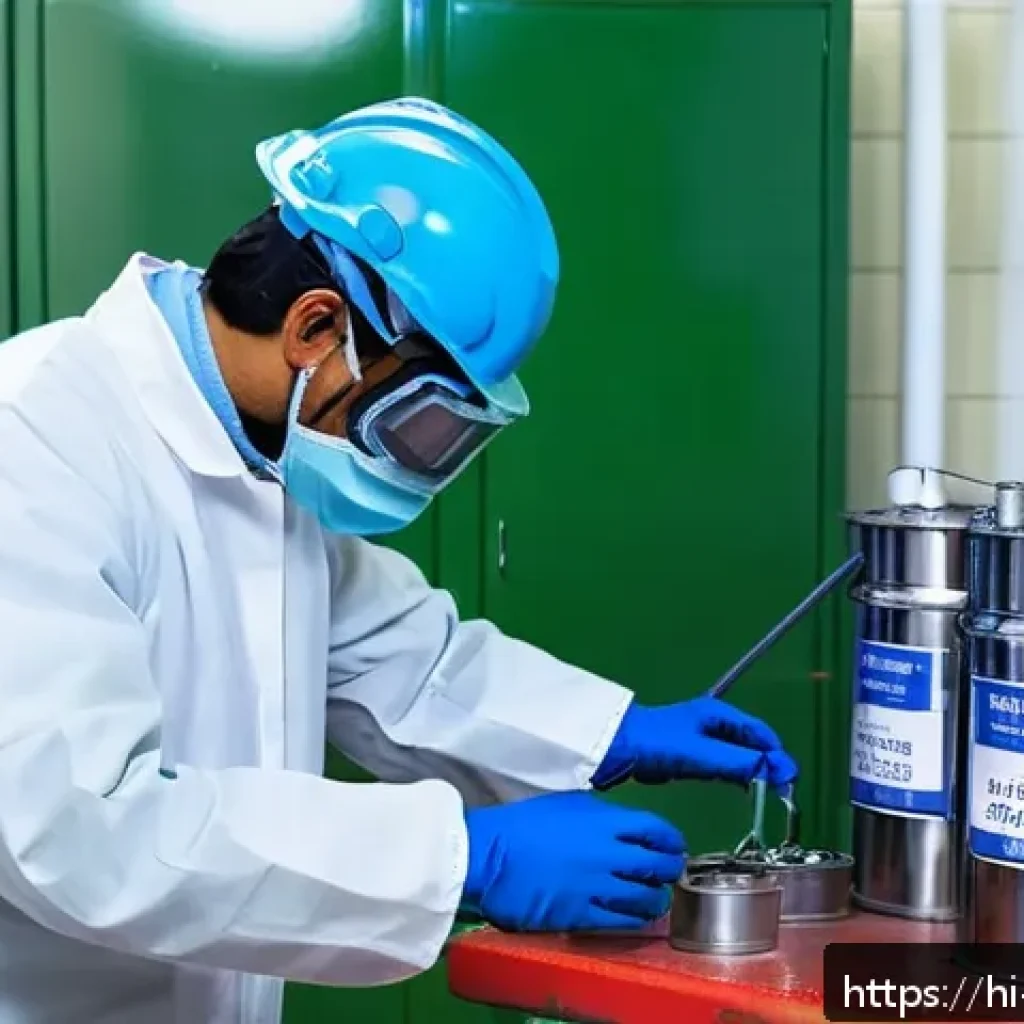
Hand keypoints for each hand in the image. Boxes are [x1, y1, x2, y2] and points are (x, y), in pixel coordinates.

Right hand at [462, 791, 685, 932]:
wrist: (488, 855)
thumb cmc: (522, 824)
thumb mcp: (567, 804)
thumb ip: (599, 816)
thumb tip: (619, 827)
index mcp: (605, 821)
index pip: (656, 829)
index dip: (671, 840)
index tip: (674, 845)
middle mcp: (610, 853)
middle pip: (658, 864)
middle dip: (669, 870)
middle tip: (667, 873)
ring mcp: (598, 887)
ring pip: (647, 898)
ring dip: (656, 898)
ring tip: (655, 899)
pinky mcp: (583, 915)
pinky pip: (622, 921)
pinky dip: (635, 919)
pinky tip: (635, 917)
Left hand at [594, 697, 797, 788]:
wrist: (616, 747)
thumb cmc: (657, 744)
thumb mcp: (700, 754)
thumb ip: (737, 763)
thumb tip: (775, 771)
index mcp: (718, 713)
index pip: (760, 732)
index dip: (777, 754)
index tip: (789, 779)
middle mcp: (712, 721)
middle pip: (751, 742)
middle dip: (768, 762)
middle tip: (782, 789)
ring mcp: (700, 737)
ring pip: (736, 753)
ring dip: (752, 769)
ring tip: (767, 791)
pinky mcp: (688, 753)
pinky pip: (720, 763)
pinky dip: (735, 773)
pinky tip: (739, 788)